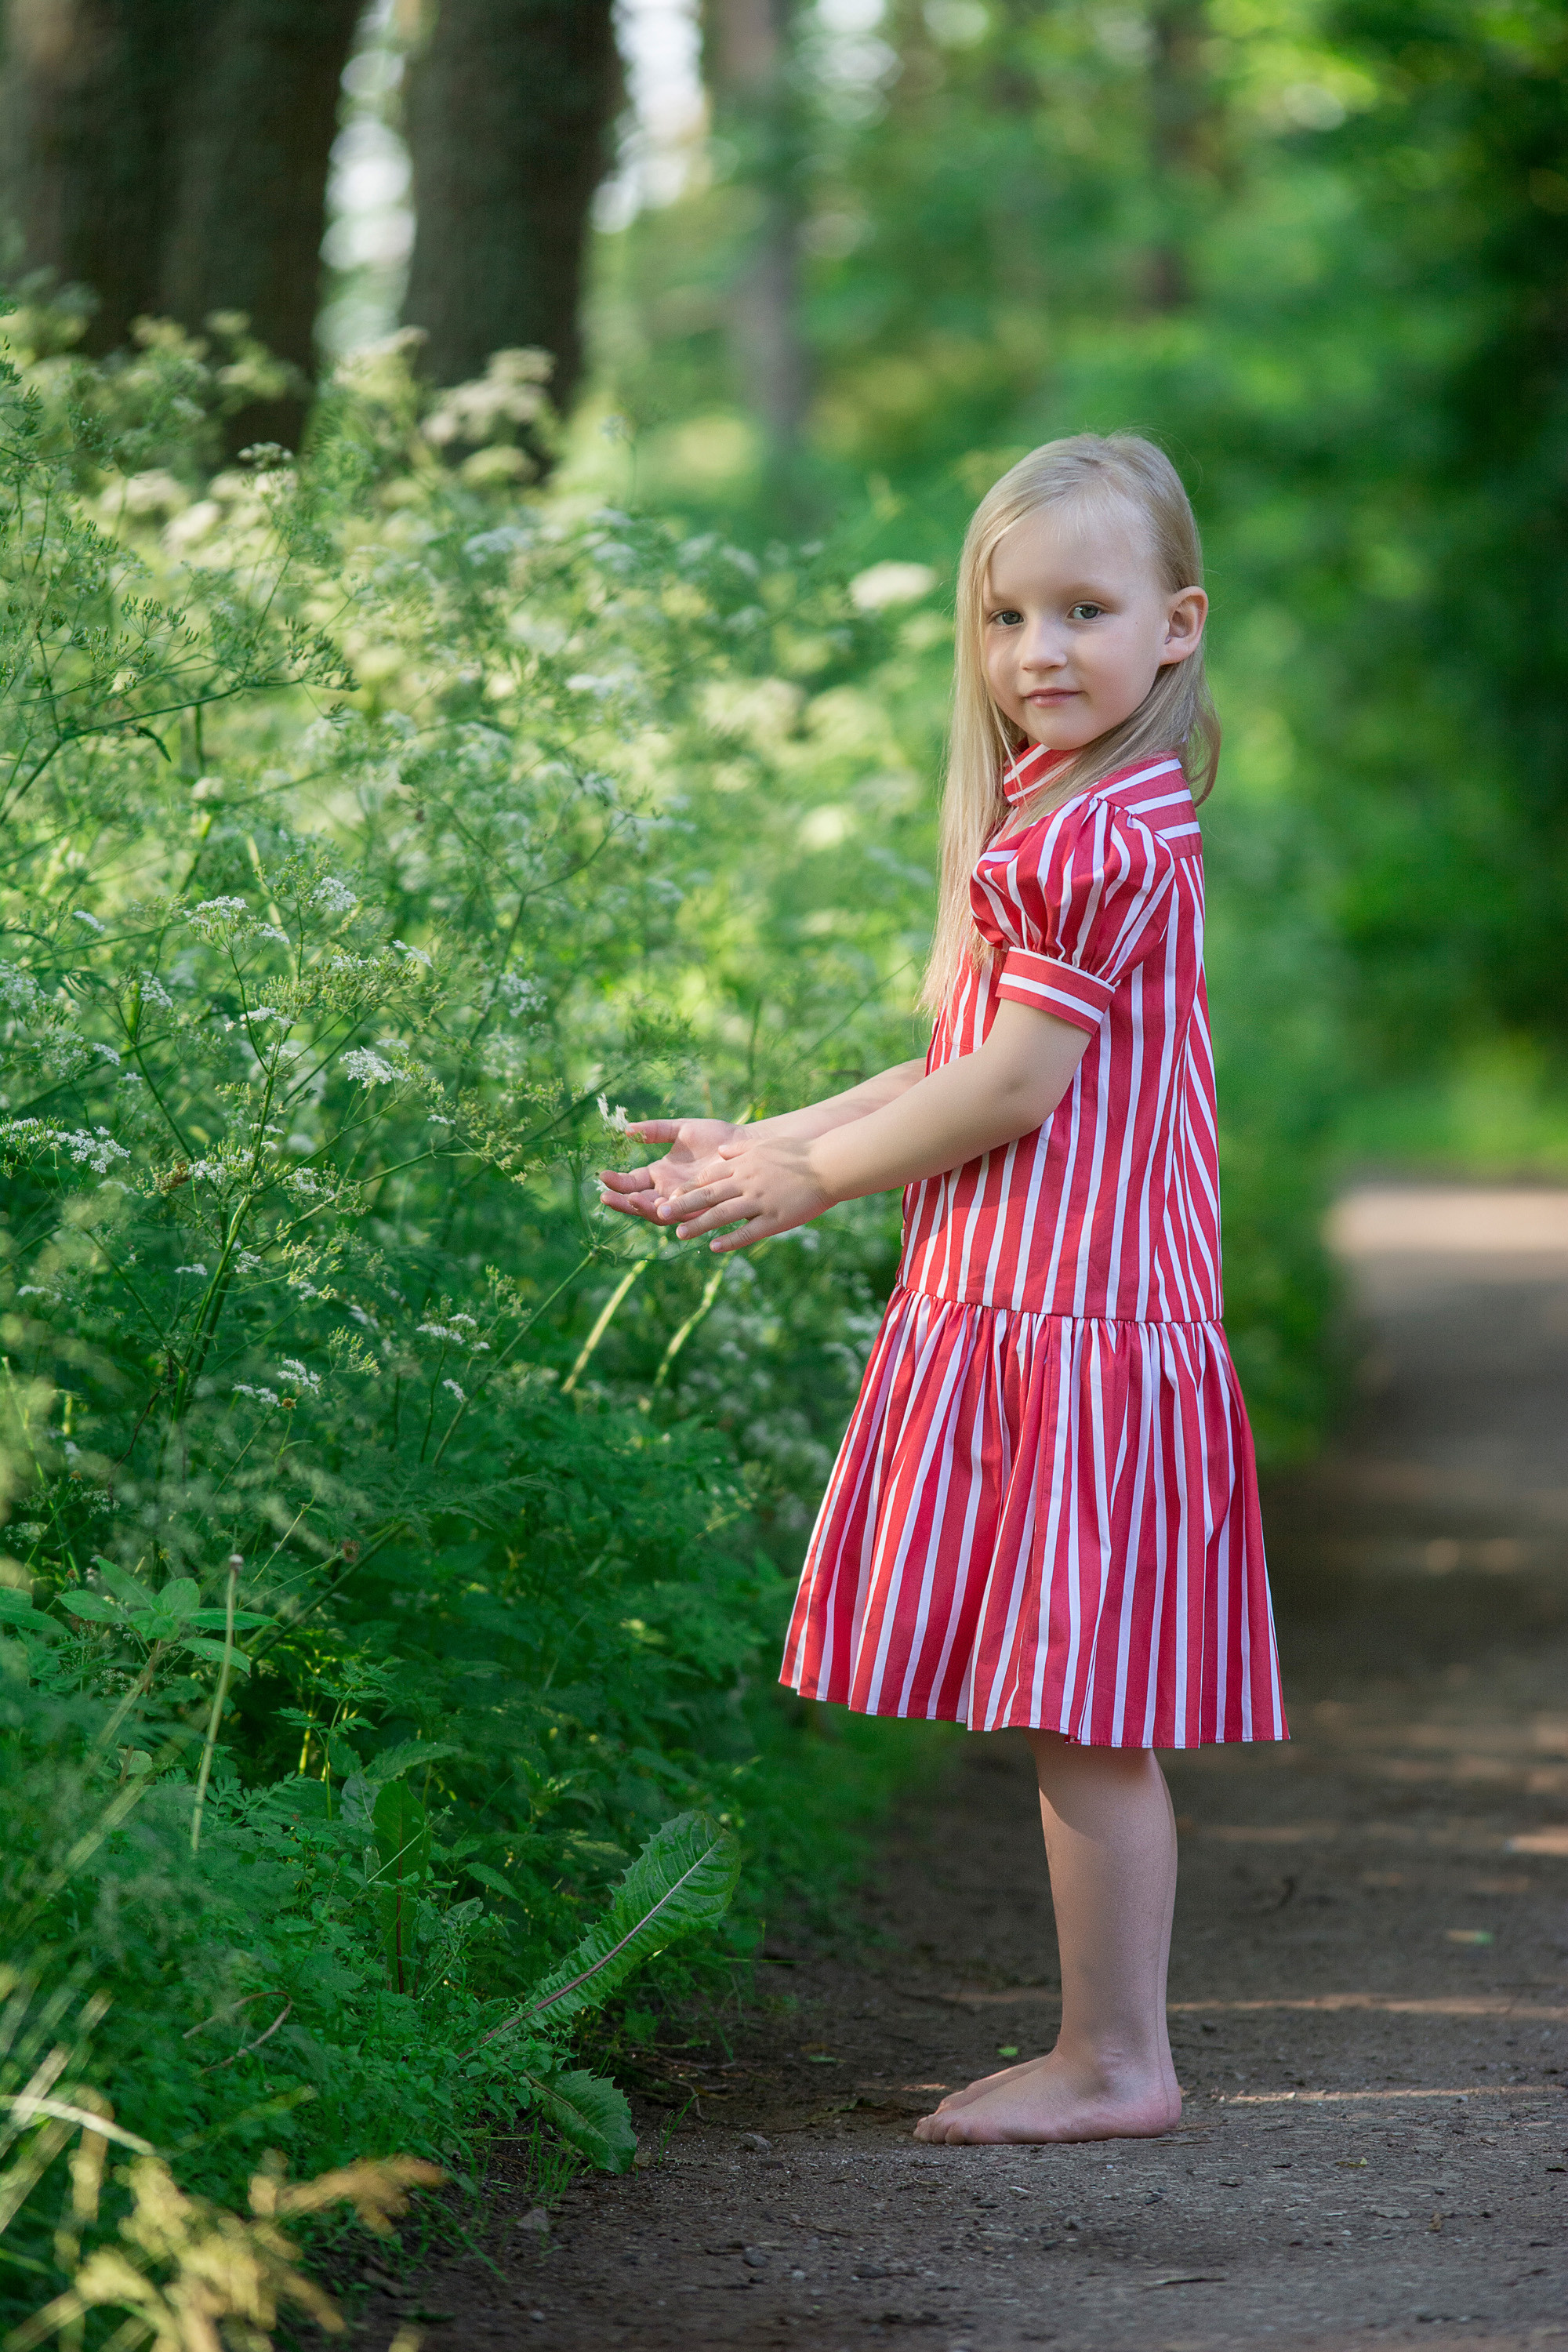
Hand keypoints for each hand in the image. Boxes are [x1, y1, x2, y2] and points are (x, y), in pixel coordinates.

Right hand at [597, 1117, 742, 1223]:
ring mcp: (684, 1201)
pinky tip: (659, 1203)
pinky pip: (682, 1215)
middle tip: (606, 1197)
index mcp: (661, 1174)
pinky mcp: (702, 1208)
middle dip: (622, 1201)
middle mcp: (669, 1191)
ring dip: (642, 1208)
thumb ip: (656, 1129)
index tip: (603, 1175)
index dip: (617, 1181)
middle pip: (639, 1202)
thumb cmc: (716, 1137)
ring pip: (657, 1213)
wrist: (745, 1146)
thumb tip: (627, 1129)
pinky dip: (669, 1211)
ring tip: (631, 1200)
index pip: (632, 1183)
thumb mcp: (681, 1129)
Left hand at [660, 1132, 832, 1251]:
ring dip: (699, 1224)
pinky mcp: (775, 1218)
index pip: (709, 1177)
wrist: (828, 1164)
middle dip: (682, 1204)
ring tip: (679, 1233)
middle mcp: (747, 1182)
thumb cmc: (799, 1154)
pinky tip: (714, 1248)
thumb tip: (718, 1152)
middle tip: (660, 1212)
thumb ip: (739, 1149)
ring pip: (723, 1214)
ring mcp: (760, 1201)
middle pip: (708, 1194)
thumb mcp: (765, 1146)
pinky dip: (730, 1240)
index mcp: (744, 1165)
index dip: (687, 1188)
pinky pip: (748, 1231)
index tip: (668, 1195)